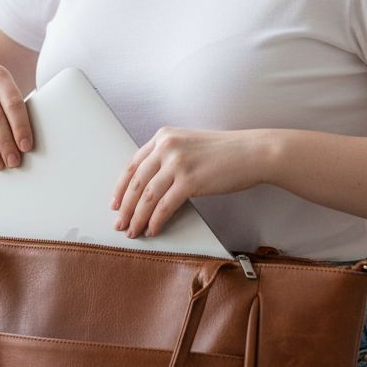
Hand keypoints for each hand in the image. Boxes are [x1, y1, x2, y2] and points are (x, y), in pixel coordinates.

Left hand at [110, 127, 268, 238]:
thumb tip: (149, 184)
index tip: (115, 203)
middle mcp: (167, 146)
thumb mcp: (189, 144)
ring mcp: (178, 162)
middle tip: (119, 224)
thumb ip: (169, 156)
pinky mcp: (190, 180)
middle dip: (125, 207)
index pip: (133, 164)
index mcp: (164, 136)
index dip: (121, 187)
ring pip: (148, 196)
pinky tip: (153, 229)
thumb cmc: (225, 152)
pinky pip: (165, 205)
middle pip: (136, 182)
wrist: (252, 152)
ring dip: (137, 217)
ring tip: (133, 231)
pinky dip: (156, 220)